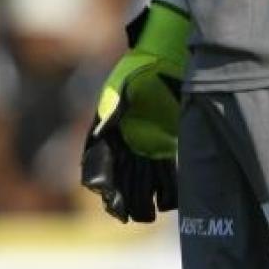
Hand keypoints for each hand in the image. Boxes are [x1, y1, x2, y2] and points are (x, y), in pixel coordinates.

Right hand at [81, 1, 190, 222]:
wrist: (169, 54)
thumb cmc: (141, 69)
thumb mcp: (124, 87)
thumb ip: (114, 111)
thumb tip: (100, 134)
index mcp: (109, 131)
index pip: (99, 165)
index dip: (102, 183)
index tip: (106, 196)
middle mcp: (126, 142)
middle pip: (121, 179)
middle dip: (123, 200)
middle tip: (128, 214)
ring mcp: (148, 144)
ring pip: (142, 181)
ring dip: (143, 199)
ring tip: (147, 213)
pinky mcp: (168, 143)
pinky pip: (166, 171)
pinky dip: (167, 187)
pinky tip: (170, 199)